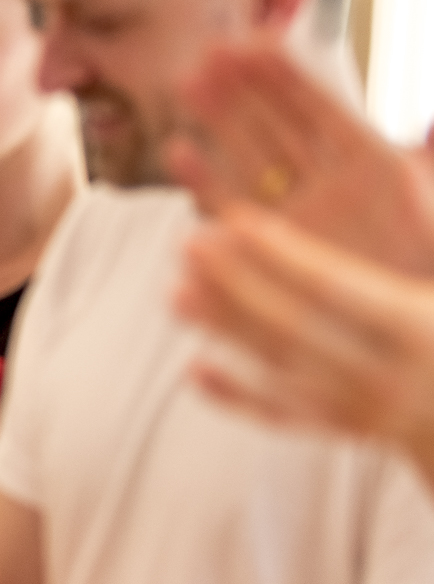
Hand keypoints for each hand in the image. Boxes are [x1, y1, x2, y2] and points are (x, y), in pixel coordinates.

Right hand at [167, 44, 433, 275]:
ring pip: (250, 155)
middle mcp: (331, 185)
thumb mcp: (421, 203)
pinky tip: (180, 152)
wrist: (416, 342)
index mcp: (376, 167)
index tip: (254, 40)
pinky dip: (203, 182)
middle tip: (211, 52)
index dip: (288, 75)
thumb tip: (419, 139)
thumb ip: (410, 172)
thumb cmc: (426, 265)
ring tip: (189, 83)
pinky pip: (230, 207)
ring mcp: (296, 214)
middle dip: (245, 86)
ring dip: (218, 120)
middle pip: (279, 123)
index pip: (323, 109)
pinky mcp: (268, 246)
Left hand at [176, 203, 433, 463]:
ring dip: (224, 330)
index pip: (337, 285)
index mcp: (416, 324)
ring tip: (174, 295)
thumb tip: (408, 152)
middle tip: (186, 243)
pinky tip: (192, 368)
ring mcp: (362, 407)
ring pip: (281, 367)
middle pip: (296, 325)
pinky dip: (236, 396)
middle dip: (236, 284)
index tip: (235, 219)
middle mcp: (387, 371)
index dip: (283, 253)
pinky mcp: (345, 431)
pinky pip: (282, 418)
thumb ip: (419, 217)